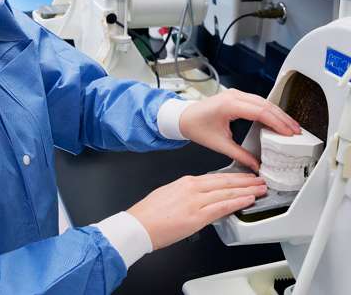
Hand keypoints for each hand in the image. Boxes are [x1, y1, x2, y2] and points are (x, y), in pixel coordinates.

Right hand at [127, 173, 266, 249]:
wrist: (140, 224)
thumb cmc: (149, 213)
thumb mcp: (169, 194)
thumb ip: (186, 194)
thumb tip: (199, 198)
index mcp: (185, 182)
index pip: (215, 177)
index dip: (233, 177)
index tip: (244, 176)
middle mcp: (192, 188)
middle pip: (224, 182)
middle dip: (245, 181)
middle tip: (259, 180)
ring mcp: (196, 201)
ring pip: (227, 192)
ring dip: (247, 190)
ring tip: (260, 189)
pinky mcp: (197, 216)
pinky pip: (222, 207)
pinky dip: (237, 202)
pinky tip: (248, 200)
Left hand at [179, 89, 300, 172]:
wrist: (183, 117)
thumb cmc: (197, 126)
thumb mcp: (219, 144)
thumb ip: (239, 155)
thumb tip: (256, 166)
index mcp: (229, 105)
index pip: (261, 112)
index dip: (278, 122)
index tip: (289, 133)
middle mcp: (233, 96)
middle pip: (265, 105)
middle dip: (283, 118)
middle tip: (296, 132)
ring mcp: (234, 94)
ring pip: (263, 101)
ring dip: (278, 113)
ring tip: (291, 126)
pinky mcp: (235, 96)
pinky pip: (256, 101)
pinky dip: (269, 110)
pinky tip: (277, 119)